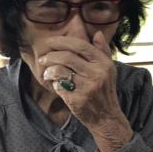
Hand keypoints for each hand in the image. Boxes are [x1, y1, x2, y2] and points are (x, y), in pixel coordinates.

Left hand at [40, 31, 132, 151]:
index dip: (62, 41)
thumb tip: (96, 33)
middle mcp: (97, 74)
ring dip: (49, 70)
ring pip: (60, 71)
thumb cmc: (105, 92)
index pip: (80, 45)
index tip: (50, 42)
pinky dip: (55, 84)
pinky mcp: (78, 100)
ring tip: (47, 73)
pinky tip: (56, 85)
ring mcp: (87, 88)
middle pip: (67, 57)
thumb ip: (103, 51)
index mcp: (103, 63)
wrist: (106, 118)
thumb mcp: (109, 70)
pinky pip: (59, 86)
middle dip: (50, 56)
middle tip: (43, 58)